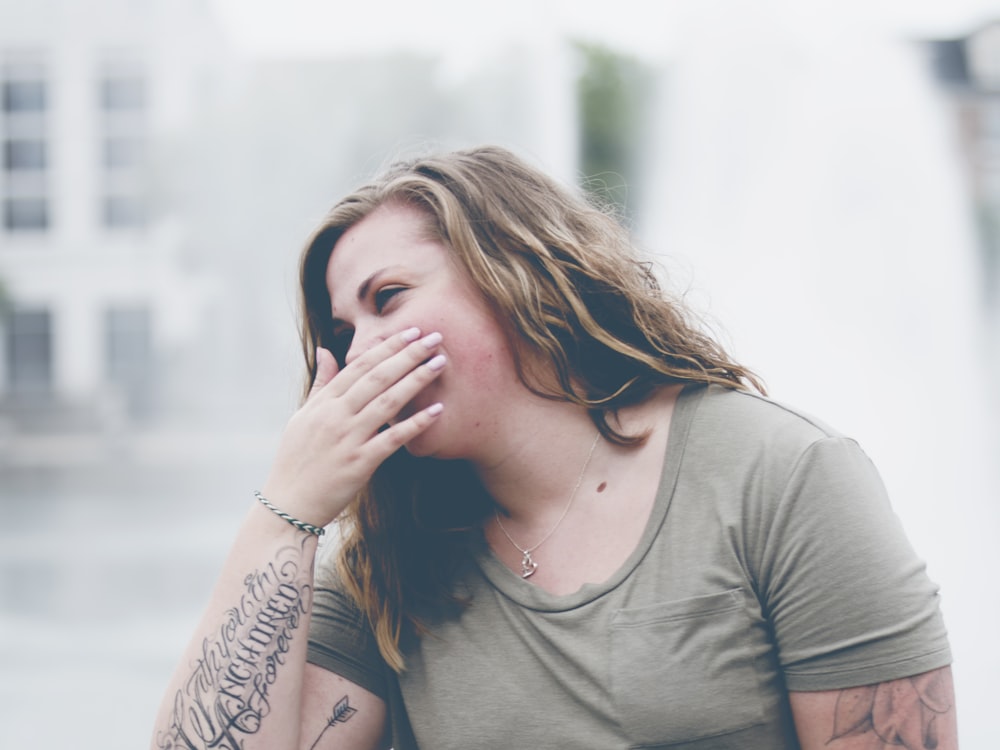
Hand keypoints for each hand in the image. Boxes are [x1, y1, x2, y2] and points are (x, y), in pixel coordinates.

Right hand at [260, 327, 445, 526]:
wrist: (289, 504)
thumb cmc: (296, 460)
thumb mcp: (303, 417)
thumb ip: (320, 384)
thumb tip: (326, 350)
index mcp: (324, 403)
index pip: (360, 366)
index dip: (387, 347)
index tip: (410, 332)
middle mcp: (336, 416)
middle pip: (377, 377)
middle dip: (408, 354)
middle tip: (434, 337)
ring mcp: (348, 438)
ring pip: (387, 402)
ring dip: (416, 380)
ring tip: (440, 363)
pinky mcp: (360, 463)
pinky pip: (392, 439)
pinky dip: (415, 423)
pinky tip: (437, 410)